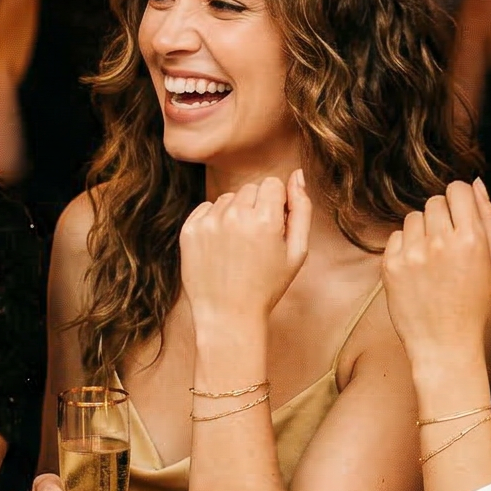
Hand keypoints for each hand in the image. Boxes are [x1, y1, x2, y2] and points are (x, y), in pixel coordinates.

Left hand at [179, 172, 310, 330]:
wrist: (228, 315)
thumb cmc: (267, 285)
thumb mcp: (296, 251)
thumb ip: (301, 209)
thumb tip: (297, 174)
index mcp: (266, 219)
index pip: (272, 184)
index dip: (276, 205)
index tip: (273, 228)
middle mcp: (236, 216)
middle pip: (250, 188)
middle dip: (256, 207)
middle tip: (255, 240)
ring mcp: (209, 222)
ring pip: (228, 198)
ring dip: (235, 213)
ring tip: (237, 246)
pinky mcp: (189, 230)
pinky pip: (206, 208)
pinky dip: (214, 222)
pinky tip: (220, 247)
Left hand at [382, 179, 490, 382]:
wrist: (444, 344)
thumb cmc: (474, 305)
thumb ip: (489, 219)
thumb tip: (477, 183)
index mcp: (471, 239)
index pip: (458, 189)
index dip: (460, 200)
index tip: (460, 215)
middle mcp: (440, 242)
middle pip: (434, 201)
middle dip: (442, 216)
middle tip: (447, 244)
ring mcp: (412, 254)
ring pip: (414, 217)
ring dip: (422, 230)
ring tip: (432, 259)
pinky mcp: (391, 265)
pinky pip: (396, 236)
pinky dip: (405, 247)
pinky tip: (417, 269)